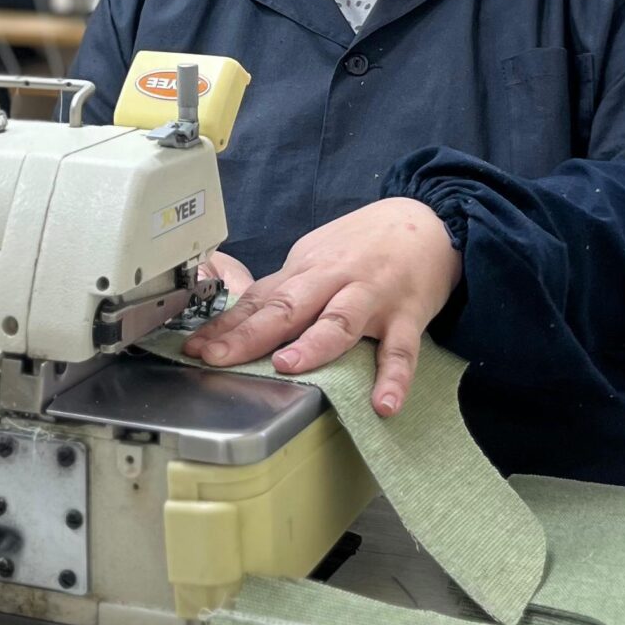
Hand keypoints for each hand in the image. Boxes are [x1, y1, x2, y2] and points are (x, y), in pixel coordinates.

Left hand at [185, 200, 460, 417]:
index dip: (226, 326)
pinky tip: (382, 403)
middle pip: (288, 307)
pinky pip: (401, 350)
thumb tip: (244, 317)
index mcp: (307, 271)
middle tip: (219, 358)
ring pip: (340, 321)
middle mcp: (334, 281)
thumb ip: (287, 290)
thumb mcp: (319, 258)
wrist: (428, 221)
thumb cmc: (366, 245)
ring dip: (314, 345)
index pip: (260, 300)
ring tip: (288, 367)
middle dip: (250, 335)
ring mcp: (372, 297)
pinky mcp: (408, 314)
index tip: (195, 348)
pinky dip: (393, 378)